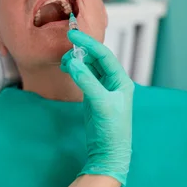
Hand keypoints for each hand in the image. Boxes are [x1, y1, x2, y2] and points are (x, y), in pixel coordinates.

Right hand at [60, 30, 133, 184]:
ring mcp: (103, 89)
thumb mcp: (100, 103)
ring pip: (89, 67)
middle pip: (96, 59)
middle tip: (65, 52)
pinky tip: (68, 70)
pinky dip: (76, 71)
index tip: (72, 35)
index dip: (89, 43)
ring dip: (77, 62)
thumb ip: (87, 81)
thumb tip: (73, 62)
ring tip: (64, 63)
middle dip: (81, 52)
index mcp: (121, 80)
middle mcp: (114, 82)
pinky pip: (84, 77)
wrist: (109, 152)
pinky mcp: (94, 97)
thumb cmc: (112, 129)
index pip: (104, 55)